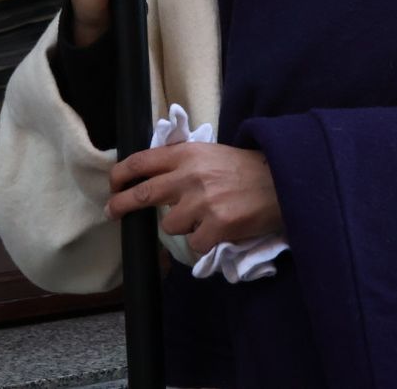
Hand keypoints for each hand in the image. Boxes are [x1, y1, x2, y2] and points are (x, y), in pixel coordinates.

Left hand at [107, 143, 283, 255]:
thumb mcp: (211, 152)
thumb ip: (182, 161)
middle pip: (142, 194)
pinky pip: (193, 243)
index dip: (120, 175)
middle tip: (112, 211)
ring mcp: (202, 203)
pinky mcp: (216, 227)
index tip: (113, 186)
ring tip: (204, 216)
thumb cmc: (246, 167)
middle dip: (121, 204)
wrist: (283, 181)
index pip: (141, 162)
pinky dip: (202, 241)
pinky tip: (218, 229)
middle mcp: (189, 176)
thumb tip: (151, 175)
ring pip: (169, 224)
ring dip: (182, 225)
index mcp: (187, 154)